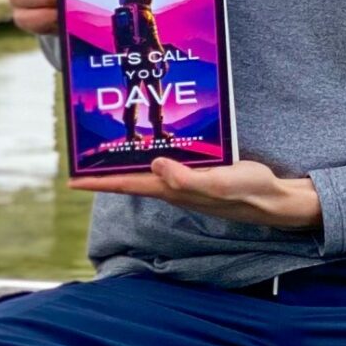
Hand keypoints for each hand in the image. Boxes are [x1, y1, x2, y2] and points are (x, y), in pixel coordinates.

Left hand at [71, 157, 322, 231]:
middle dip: (104, 172)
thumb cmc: (249, 192)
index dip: (98, 183)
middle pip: (130, 180)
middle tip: (80, 157)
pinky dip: (151, 156)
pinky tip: (150, 146)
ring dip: (124, 164)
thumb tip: (156, 166)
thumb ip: (189, 179)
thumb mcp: (220, 183)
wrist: (274, 200)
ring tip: (104, 150)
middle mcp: (174, 187)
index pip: (127, 185)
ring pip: (146, 173)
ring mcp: (185, 183)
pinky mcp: (198, 175)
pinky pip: (166, 165)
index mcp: (173, 189)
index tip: (71, 180)